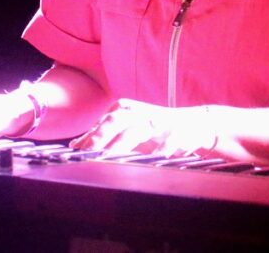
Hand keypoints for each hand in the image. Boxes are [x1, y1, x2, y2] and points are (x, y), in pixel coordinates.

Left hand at [70, 98, 217, 157]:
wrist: (194, 124)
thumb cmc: (154, 128)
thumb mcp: (127, 129)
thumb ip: (102, 136)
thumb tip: (74, 145)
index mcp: (124, 109)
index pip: (101, 124)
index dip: (88, 138)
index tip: (75, 153)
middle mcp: (138, 112)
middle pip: (115, 122)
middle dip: (100, 136)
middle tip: (87, 152)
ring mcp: (158, 122)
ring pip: (137, 131)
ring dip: (123, 144)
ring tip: (110, 156)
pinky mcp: (177, 132)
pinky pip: (167, 141)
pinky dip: (160, 149)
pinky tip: (154, 159)